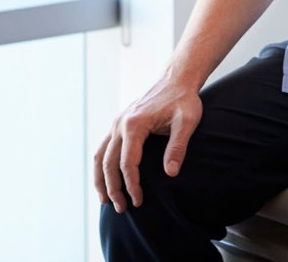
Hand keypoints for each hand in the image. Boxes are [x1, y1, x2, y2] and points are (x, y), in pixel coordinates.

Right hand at [93, 71, 202, 212]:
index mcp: (134, 124)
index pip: (128, 163)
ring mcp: (117, 123)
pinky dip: (102, 165)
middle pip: (109, 163)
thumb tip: (170, 173)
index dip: (132, 185)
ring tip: (105, 200)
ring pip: (100, 155)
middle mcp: (120, 124)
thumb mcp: (187, 122)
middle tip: (121, 208)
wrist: (176, 79)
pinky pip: (104, 147)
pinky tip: (106, 178)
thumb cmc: (184, 100)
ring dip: (101, 179)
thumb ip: (178, 147)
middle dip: (113, 188)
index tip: (139, 201)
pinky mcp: (119, 124)